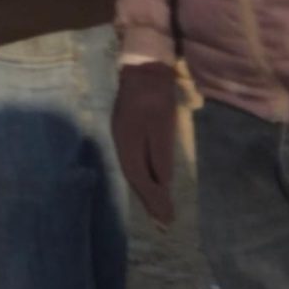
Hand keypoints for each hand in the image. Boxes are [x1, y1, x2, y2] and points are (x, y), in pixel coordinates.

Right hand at [112, 60, 180, 224]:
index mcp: (127, 143)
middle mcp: (120, 143)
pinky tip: (150, 183)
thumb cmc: (155, 95)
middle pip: (134, 177)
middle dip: (149, 200)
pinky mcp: (126, 131)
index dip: (153, 200)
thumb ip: (160, 154)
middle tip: (164, 222)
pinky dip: (143, 177)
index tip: (167, 219)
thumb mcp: (162, 124)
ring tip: (158, 209)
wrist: (142, 67)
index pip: (139, 178)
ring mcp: (121, 136)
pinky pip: (134, 161)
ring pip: (133, 170)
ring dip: (146, 191)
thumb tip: (161, 183)